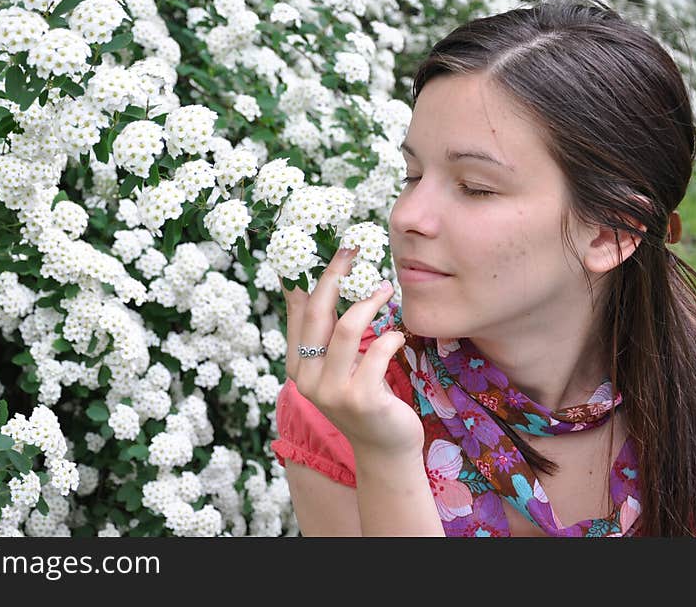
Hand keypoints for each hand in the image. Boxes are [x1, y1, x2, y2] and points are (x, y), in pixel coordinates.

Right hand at [279, 246, 424, 457]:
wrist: (385, 446)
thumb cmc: (365, 395)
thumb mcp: (337, 364)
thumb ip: (325, 332)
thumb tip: (311, 284)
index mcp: (296, 365)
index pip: (297, 312)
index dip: (306, 277)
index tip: (320, 248)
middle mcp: (306, 379)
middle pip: (318, 312)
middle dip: (335, 275)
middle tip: (353, 251)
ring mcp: (332, 391)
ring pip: (347, 329)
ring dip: (369, 302)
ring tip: (386, 288)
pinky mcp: (361, 399)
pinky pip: (378, 352)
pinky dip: (392, 337)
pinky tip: (398, 336)